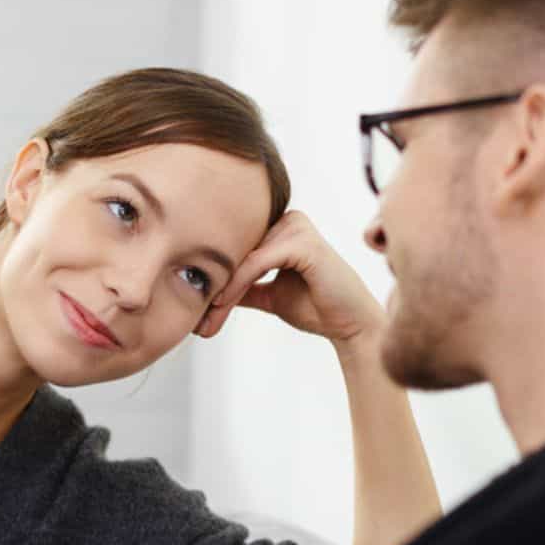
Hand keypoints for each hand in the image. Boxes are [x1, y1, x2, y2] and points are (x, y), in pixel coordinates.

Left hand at [196, 210, 383, 345]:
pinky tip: (222, 304)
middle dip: (214, 286)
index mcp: (280, 227)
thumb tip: (207, 288)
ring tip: (206, 320)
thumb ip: (243, 286)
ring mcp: (297, 227)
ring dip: (222, 290)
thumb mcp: (268, 294)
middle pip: (236, 250)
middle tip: (196, 321)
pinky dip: (237, 284)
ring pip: (243, 258)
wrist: (350, 325)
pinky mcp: (303, 242)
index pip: (235, 246)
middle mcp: (288, 219)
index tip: (195, 310)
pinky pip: (257, 263)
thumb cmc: (315, 307)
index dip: (213, 276)